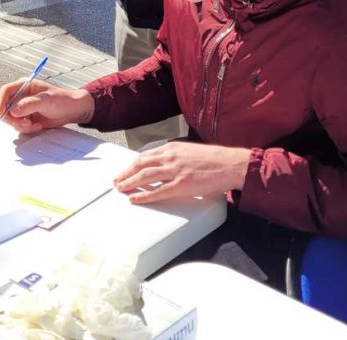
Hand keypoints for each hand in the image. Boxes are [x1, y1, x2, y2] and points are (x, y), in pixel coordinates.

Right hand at [0, 80, 94, 132]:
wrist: (72, 110)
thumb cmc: (62, 100)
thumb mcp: (47, 100)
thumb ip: (30, 104)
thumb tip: (13, 110)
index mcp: (24, 86)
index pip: (6, 91)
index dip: (1, 101)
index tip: (2, 113)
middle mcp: (21, 96)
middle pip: (4, 106)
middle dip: (11, 117)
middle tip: (24, 123)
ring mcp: (23, 107)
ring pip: (10, 118)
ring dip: (20, 125)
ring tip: (34, 125)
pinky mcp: (26, 118)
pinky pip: (18, 125)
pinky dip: (25, 128)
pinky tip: (37, 126)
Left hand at [113, 142, 252, 204]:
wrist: (230, 164)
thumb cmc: (214, 159)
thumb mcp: (190, 151)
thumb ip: (176, 155)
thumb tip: (164, 162)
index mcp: (172, 148)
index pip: (146, 156)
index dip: (133, 164)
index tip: (125, 170)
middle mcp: (170, 157)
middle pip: (141, 164)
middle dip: (126, 173)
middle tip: (117, 181)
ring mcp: (175, 171)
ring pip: (145, 177)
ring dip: (130, 183)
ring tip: (121, 189)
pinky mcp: (181, 184)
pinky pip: (158, 191)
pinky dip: (144, 196)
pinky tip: (135, 199)